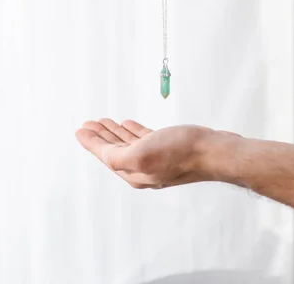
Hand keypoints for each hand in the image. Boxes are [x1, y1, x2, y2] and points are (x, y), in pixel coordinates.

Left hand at [75, 119, 239, 188]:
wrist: (213, 151)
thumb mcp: (141, 155)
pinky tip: (127, 124)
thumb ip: (117, 156)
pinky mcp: (169, 148)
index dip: (91, 142)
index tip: (80, 129)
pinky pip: (144, 138)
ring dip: (114, 132)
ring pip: (129, 144)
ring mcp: (157, 159)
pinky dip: (133, 131)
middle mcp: (143, 168)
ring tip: (104, 121)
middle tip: (88, 123)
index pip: (106, 155)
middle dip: (100, 136)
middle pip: (115, 150)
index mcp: (134, 172)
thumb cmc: (181, 152)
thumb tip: (101, 154)